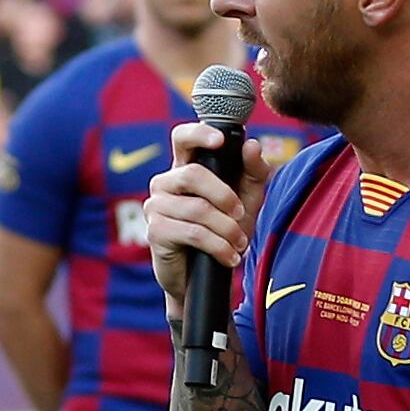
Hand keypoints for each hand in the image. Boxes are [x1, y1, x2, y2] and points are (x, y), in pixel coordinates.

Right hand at [139, 118, 251, 308]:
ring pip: (197, 209)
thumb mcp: (247, 201)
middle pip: (193, 175)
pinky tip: (229, 256)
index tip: (220, 141)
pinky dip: (218, 246)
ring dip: (226, 228)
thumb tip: (252, 145)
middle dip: (224, 195)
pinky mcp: (155, 232)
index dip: (198, 134)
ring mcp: (156, 207)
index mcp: (185, 168)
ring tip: (239, 243)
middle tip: (241, 214)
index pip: (182, 138)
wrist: (209, 276)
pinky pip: (193, 233)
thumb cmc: (224, 233)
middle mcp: (165, 183)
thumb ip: (254, 173)